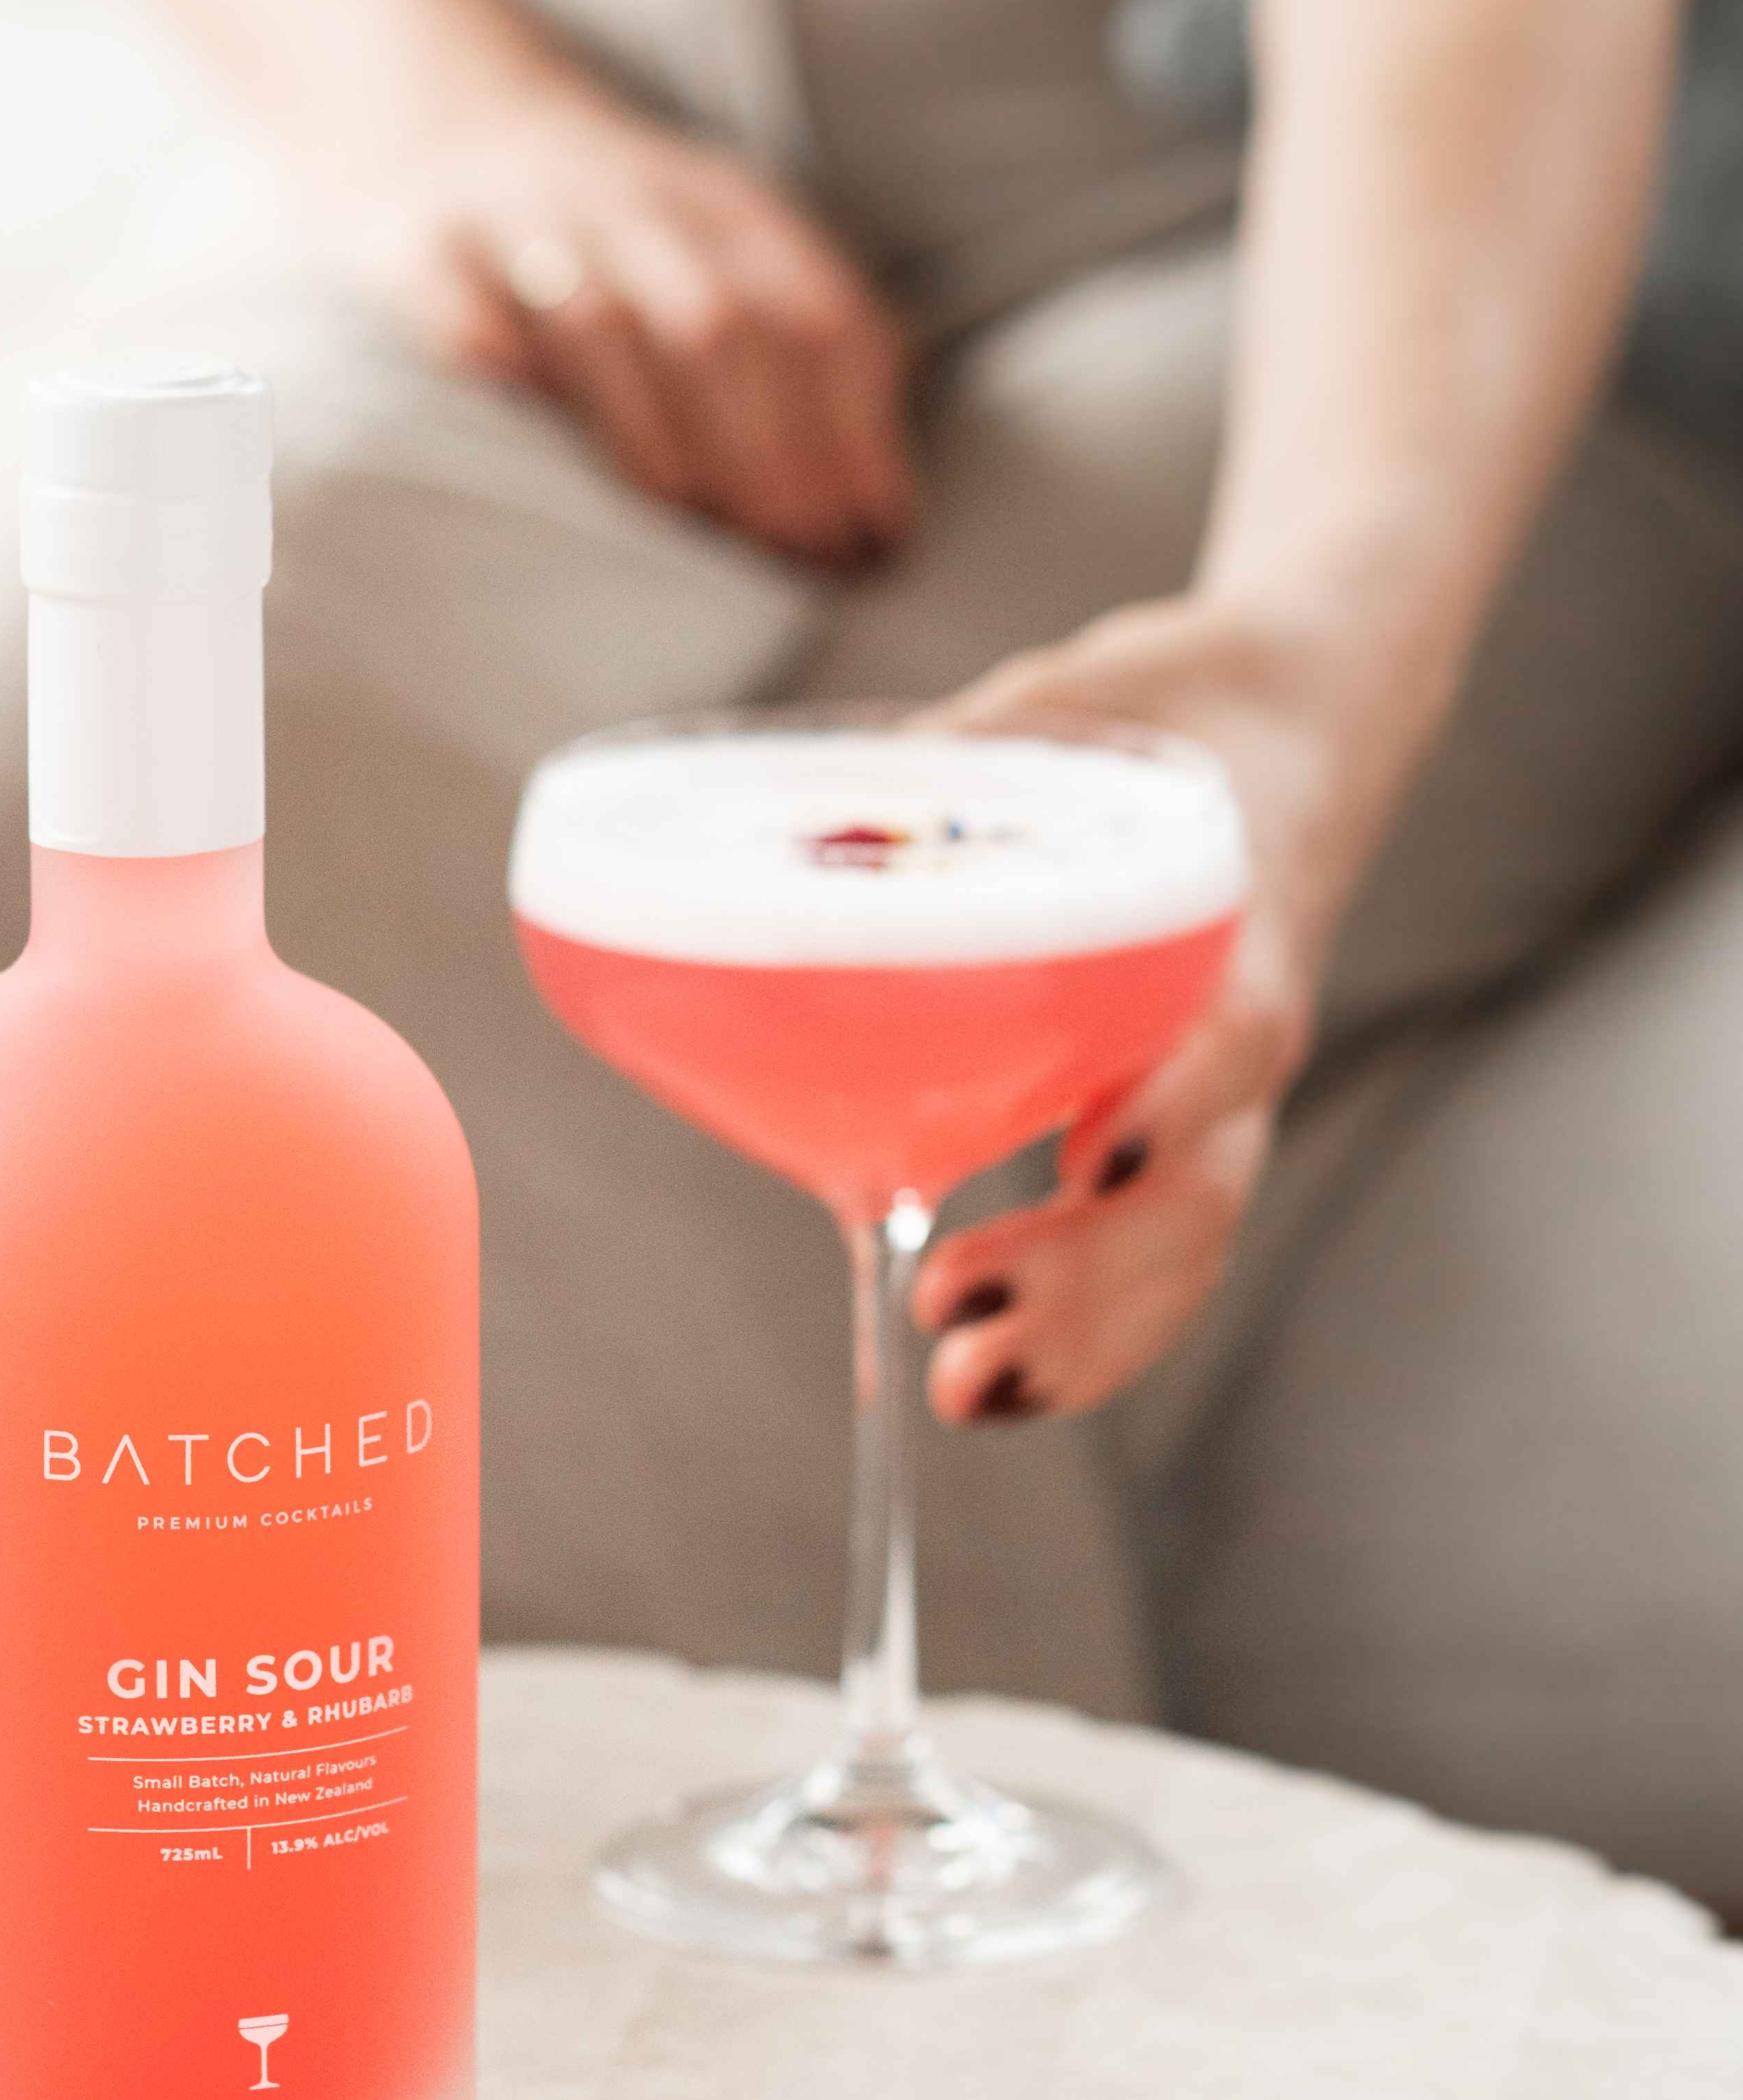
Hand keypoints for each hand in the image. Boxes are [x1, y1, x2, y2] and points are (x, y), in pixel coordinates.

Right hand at [318, 71, 915, 562]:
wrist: (451, 116)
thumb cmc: (620, 237)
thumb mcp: (733, 252)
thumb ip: (807, 351)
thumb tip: (880, 521)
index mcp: (729, 207)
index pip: (815, 314)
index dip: (852, 432)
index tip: (872, 538)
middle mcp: (634, 203)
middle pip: (716, 328)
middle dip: (768, 455)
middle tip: (797, 556)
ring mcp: (525, 221)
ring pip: (601, 328)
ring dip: (657, 443)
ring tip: (697, 532)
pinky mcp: (425, 248)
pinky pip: (465, 320)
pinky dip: (505, 379)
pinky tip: (541, 456)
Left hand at [907, 605, 1361, 1428]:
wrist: (1284, 723)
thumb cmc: (1158, 715)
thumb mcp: (1061, 707)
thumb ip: (956, 762)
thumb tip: (816, 817)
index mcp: (1230, 923)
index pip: (1229, 1031)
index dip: (1173, 1100)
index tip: (1090, 1151)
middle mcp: (1235, 1033)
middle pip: (1198, 1186)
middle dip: (1086, 1269)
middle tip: (953, 1314)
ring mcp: (1217, 1101)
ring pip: (1184, 1247)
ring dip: (1084, 1337)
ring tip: (966, 1392)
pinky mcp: (1178, 1136)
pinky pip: (1156, 1256)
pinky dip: (1088, 1332)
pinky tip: (998, 1383)